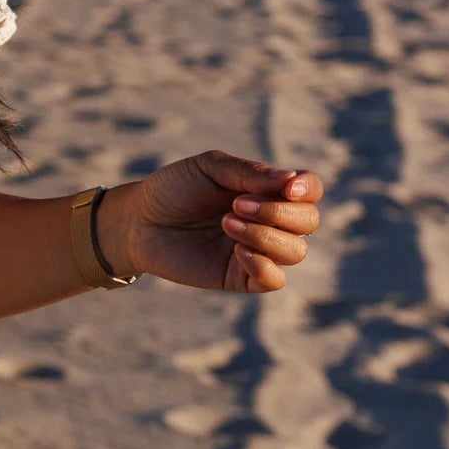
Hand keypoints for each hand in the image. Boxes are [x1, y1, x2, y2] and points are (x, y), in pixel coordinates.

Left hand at [96, 151, 324, 293]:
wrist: (139, 220)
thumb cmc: (174, 188)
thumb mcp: (209, 168)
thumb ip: (249, 172)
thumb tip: (292, 180)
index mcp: (266, 190)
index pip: (309, 190)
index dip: (308, 188)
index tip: (288, 187)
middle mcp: (270, 221)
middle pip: (308, 221)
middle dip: (278, 212)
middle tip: (236, 204)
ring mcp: (259, 250)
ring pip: (296, 251)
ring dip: (265, 235)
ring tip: (227, 223)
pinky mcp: (242, 276)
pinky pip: (275, 280)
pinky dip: (263, 264)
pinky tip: (237, 250)